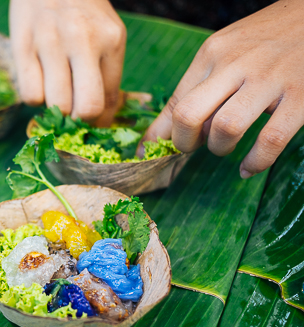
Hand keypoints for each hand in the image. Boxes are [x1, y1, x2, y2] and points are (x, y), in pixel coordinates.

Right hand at [9, 0, 125, 125]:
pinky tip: (38, 80)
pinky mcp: (22, 45)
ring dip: (55, 108)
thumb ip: (107, 74)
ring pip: (56, 104)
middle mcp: (82, 41)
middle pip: (85, 108)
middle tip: (73, 111)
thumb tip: (99, 120)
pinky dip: (34, 97)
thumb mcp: (107, 34)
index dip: (100, 120)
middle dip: (79, 119)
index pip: (109, 99)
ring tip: (55, 91)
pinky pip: (29, 95)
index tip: (91, 122)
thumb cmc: (83, 11)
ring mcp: (50, 42)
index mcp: (110, 40)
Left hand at [142, 0, 303, 177]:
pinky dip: (256, 161)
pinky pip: (271, 139)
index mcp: (212, 54)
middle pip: (189, 115)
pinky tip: (250, 167)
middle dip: (184, 143)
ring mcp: (269, 80)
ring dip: (219, 148)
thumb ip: (196, 87)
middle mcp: (236, 65)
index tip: (156, 151)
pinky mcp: (301, 96)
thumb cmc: (265, 40)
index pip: (176, 102)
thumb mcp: (224, 51)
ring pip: (226, 128)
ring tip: (224, 148)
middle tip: (193, 147)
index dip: (163, 134)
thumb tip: (161, 132)